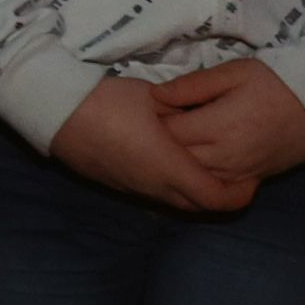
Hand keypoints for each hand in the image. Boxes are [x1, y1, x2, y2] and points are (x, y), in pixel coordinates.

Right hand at [47, 76, 256, 213]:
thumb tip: (203, 118)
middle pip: (200, 206)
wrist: (54, 112)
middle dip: (221, 194)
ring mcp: (133, 189)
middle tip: (232, 174)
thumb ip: (185, 112)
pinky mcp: (116, 185)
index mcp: (169, 166)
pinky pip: (154, 194)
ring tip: (199, 166)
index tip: (250, 177)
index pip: (217, 198)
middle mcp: (155, 186)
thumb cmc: (106, 101)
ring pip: (175, 202)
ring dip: (193, 191)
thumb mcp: (154, 97)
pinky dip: (170, 186)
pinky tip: (165, 162)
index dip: (240, 194)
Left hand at [153, 59, 304, 184]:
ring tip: (178, 138)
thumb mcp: (232, 72)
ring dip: (180, 160)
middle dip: (164, 142)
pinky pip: (214, 185)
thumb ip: (192, 85)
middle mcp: (226, 155)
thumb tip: (155, 95)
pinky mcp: (249, 179)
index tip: (156, 107)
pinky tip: (195, 158)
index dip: (156, 119)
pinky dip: (200, 175)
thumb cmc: (273, 84)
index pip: (169, 132)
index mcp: (220, 125)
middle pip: (178, 157)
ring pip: (193, 175)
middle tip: (161, 123)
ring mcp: (238, 172)